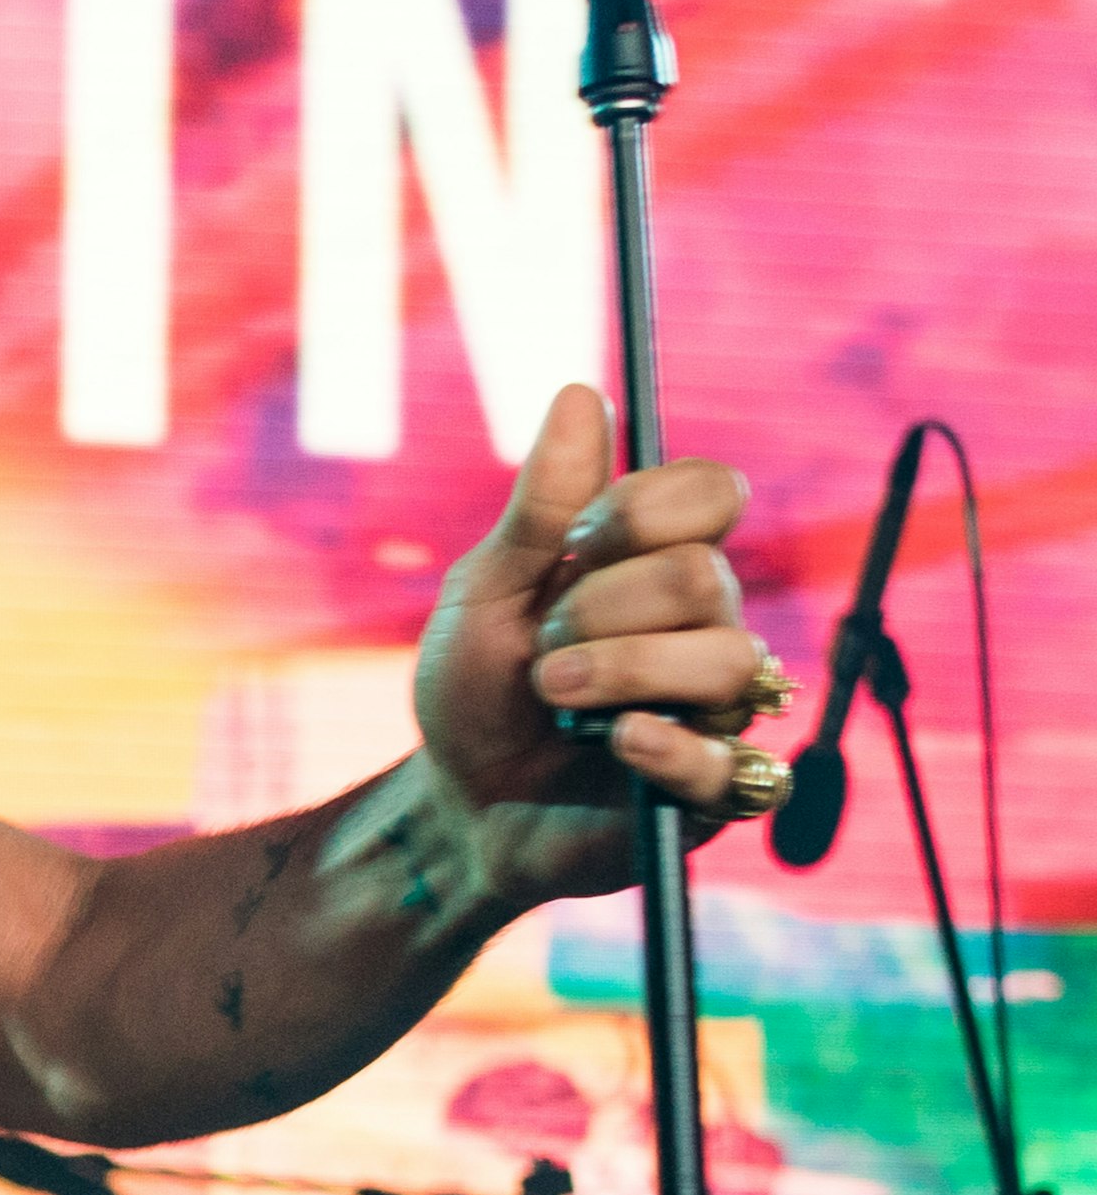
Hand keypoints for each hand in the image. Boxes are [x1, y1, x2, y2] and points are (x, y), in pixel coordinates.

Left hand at [413, 384, 765, 895]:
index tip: (575, 541)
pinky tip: (619, 745)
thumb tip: (580, 391)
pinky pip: (740, 765)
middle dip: (602, 609)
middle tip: (542, 650)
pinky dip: (673, 749)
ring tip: (555, 698)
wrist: (455, 803)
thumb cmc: (474, 690)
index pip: (712, 492)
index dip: (647, 507)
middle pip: (706, 578)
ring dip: (624, 673)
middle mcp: (703, 628)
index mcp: (655, 564)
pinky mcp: (715, 793)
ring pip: (733, 663)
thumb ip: (540, 505)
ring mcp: (718, 710)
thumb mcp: (486, 590)